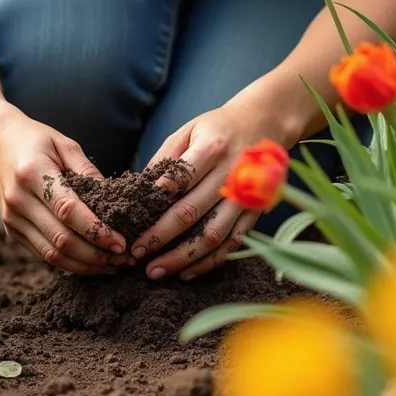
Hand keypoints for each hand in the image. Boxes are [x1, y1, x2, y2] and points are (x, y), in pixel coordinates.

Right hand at [0, 108, 125, 273]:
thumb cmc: (34, 140)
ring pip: (52, 254)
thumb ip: (88, 171)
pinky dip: (69, 263)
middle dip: (96, 254)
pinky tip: (91, 262)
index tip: (121, 241)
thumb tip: (114, 200)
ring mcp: (11, 219)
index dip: (96, 230)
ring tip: (111, 265)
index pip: (68, 210)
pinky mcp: (11, 231)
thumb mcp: (64, 144)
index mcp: (32, 173)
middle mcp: (18, 200)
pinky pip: (43, 254)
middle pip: (61, 238)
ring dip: (85, 265)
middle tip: (124, 258)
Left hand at [129, 94, 282, 279]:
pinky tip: (187, 271)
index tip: (131, 225)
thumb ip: (164, 160)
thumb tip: (139, 193)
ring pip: (213, 234)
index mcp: (211, 148)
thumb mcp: (187, 131)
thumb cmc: (217, 128)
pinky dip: (210, 261)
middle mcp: (231, 174)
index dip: (154, 205)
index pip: (179, 180)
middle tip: (136, 254)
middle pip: (192, 212)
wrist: (265, 124)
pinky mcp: (255, 212)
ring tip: (157, 271)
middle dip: (160, 238)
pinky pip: (233, 243)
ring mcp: (246, 196)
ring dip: (183, 257)